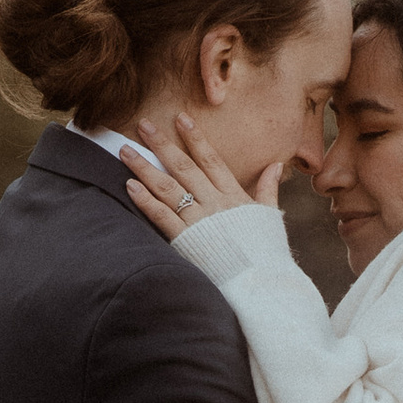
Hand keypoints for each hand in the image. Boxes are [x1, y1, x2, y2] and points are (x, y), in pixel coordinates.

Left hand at [124, 111, 282, 242]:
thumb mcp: (270, 217)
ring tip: (125, 150)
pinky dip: (145, 200)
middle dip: (162, 144)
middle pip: (184, 167)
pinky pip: (162, 216)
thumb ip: (268, 189)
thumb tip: (277, 164)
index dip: (195, 138)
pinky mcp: (185, 241)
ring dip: (144, 167)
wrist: (260, 284)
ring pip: (167, 187)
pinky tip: (130, 184)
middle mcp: (214, 203)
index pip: (211, 160)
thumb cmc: (266, 253)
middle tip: (143, 125)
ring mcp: (198, 221)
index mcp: (234, 196)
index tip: (180, 118)